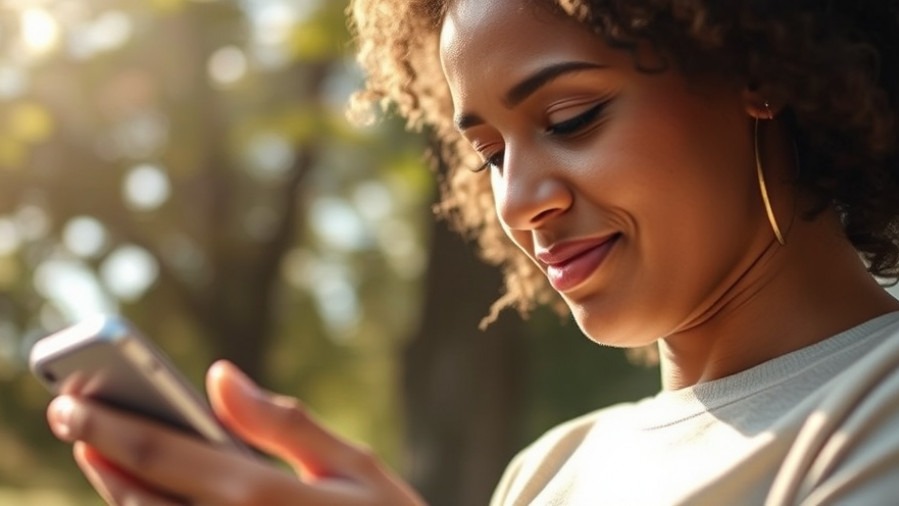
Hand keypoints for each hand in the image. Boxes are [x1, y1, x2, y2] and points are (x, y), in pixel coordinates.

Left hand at [46, 360, 424, 505]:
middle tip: (71, 415)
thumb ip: (282, 422)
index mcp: (264, 496)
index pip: (167, 453)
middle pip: (141, 496)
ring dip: (115, 488)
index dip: (111, 424)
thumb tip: (220, 376)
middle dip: (100, 453)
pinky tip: (144, 493)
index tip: (72, 400)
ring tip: (99, 452)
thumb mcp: (352, 465)